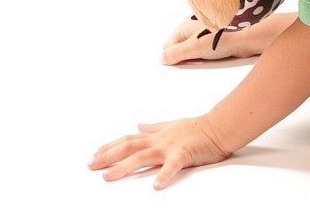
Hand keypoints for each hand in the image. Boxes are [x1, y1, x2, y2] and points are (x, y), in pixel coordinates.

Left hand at [88, 115, 230, 188]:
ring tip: (109, 177)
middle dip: (108, 156)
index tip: (94, 155)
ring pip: (143, 156)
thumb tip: (139, 125)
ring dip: (124, 167)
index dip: (110, 147)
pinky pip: (173, 165)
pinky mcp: (184, 154)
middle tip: (91, 165)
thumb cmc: (198, 128)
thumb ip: (154, 127)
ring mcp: (170, 147)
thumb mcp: (171, 125)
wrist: (218, 126)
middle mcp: (159, 140)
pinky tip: (156, 186)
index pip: (128, 140)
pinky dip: (164, 174)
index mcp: (156, 135)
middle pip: (129, 147)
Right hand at [161, 13, 298, 64]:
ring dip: (200, 56)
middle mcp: (197, 25)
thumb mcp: (196, 47)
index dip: (172, 56)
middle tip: (194, 63)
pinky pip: (210, 48)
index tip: (178, 65)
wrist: (253, 35)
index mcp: (187, 24)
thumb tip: (162, 58)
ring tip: (208, 59)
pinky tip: (218, 56)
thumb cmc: (225, 36)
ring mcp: (210, 30)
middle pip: (183, 46)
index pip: (170, 44)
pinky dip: (211, 54)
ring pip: (198, 48)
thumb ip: (177, 53)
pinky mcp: (222, 36)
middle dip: (186, 56)